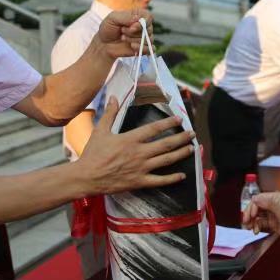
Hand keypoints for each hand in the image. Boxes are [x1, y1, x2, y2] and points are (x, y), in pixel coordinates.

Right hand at [78, 97, 194, 194]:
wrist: (87, 177)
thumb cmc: (93, 153)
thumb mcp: (100, 130)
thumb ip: (110, 113)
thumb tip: (114, 97)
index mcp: (131, 139)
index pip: (154, 128)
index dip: (169, 123)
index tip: (179, 119)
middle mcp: (139, 153)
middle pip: (166, 144)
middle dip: (181, 138)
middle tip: (192, 133)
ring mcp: (141, 168)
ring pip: (166, 160)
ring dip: (180, 154)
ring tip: (191, 148)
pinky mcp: (139, 182)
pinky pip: (159, 181)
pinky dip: (172, 178)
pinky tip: (182, 175)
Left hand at [97, 9, 152, 58]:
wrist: (104, 44)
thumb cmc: (108, 28)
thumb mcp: (112, 18)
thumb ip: (125, 17)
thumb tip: (138, 19)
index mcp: (137, 15)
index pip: (148, 17)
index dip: (143, 23)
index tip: (132, 27)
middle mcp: (142, 26)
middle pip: (148, 29)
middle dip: (133, 33)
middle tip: (122, 32)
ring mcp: (143, 37)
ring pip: (147, 40)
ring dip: (133, 40)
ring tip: (123, 38)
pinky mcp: (143, 47)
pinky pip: (150, 49)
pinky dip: (142, 48)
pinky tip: (132, 46)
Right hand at [242, 192, 279, 247]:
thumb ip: (268, 204)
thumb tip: (255, 198)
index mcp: (276, 198)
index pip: (258, 199)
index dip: (252, 207)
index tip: (249, 216)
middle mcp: (274, 204)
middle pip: (256, 206)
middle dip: (249, 214)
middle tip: (245, 223)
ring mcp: (273, 214)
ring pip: (257, 215)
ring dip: (252, 221)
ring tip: (250, 229)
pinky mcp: (273, 223)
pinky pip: (261, 223)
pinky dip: (257, 226)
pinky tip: (256, 231)